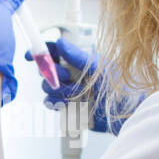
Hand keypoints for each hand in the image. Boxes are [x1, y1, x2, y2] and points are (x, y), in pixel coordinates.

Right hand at [26, 38, 144, 133]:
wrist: (127, 115)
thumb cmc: (121, 88)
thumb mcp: (99, 68)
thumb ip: (77, 56)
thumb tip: (60, 42)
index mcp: (80, 60)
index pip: (55, 51)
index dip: (42, 51)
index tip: (31, 55)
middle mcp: (73, 74)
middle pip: (47, 71)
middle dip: (53, 75)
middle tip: (66, 78)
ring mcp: (70, 91)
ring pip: (48, 88)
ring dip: (59, 92)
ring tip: (77, 95)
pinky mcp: (69, 106)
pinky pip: (52, 104)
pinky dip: (58, 105)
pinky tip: (71, 105)